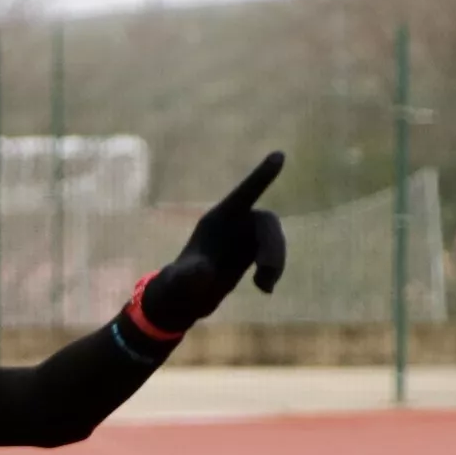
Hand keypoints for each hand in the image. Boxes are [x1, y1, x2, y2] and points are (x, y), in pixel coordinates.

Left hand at [136, 152, 288, 331]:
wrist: (182, 299)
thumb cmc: (176, 286)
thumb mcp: (179, 283)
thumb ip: (188, 276)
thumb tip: (203, 270)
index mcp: (216, 220)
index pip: (243, 194)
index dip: (261, 176)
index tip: (279, 155)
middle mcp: (233, 223)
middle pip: (266, 221)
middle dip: (273, 245)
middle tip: (267, 274)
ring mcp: (244, 237)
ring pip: (274, 238)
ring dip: (276, 260)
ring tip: (264, 287)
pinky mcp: (252, 252)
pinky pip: (274, 253)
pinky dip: (274, 271)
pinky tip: (264, 290)